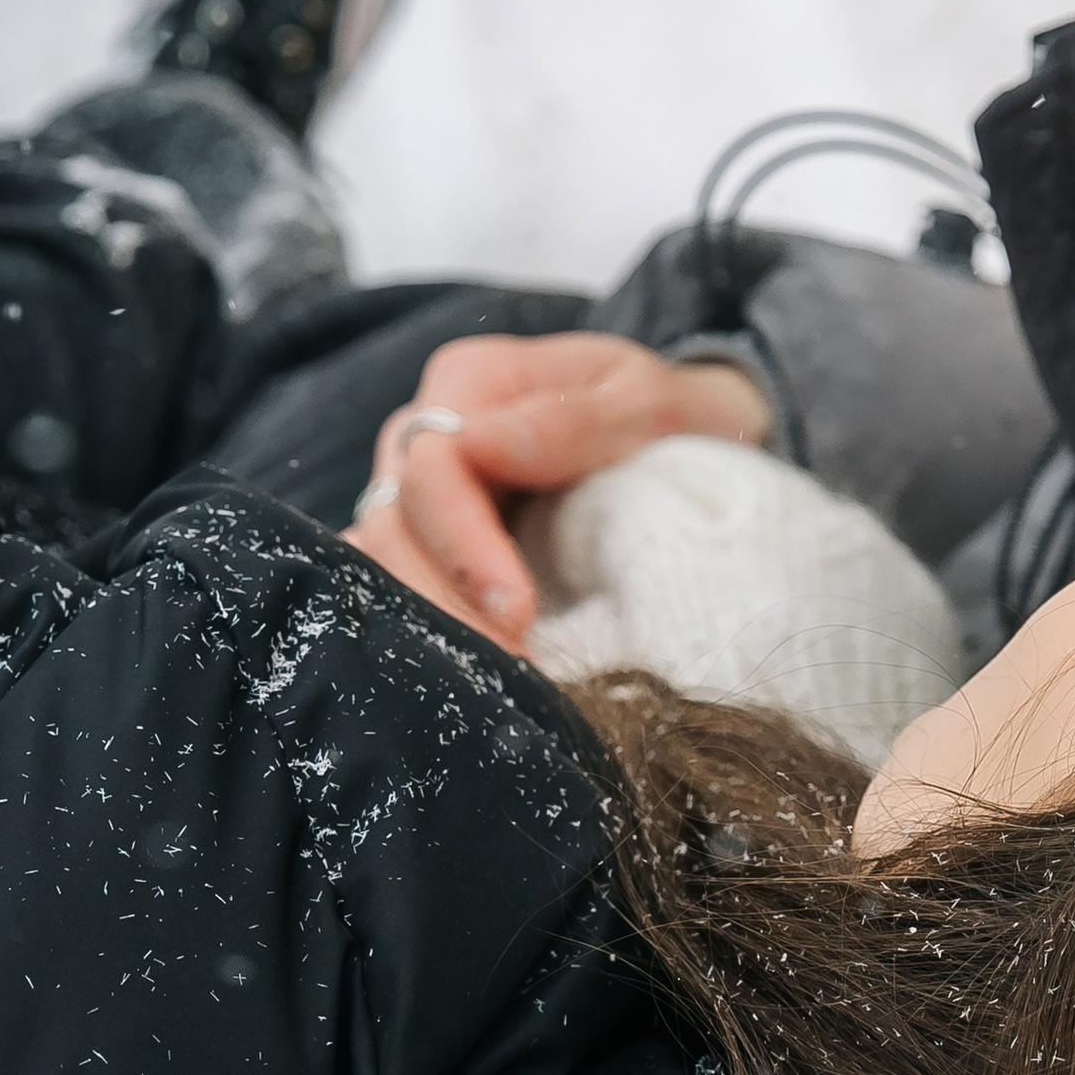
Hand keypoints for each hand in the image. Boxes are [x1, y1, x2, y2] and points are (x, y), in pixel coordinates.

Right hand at [342, 330, 768, 647]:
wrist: (694, 440)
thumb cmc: (673, 416)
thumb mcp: (647, 403)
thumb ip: (569, 421)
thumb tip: (472, 446)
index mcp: (471, 384)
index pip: (432, 467)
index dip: (464, 548)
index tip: (518, 614)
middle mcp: (425, 438)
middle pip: (393, 528)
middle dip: (444, 609)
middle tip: (508, 678)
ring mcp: (420, 497)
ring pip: (380, 568)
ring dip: (432, 632)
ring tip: (494, 690)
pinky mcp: (429, 550)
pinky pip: (398, 591)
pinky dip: (427, 637)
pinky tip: (469, 682)